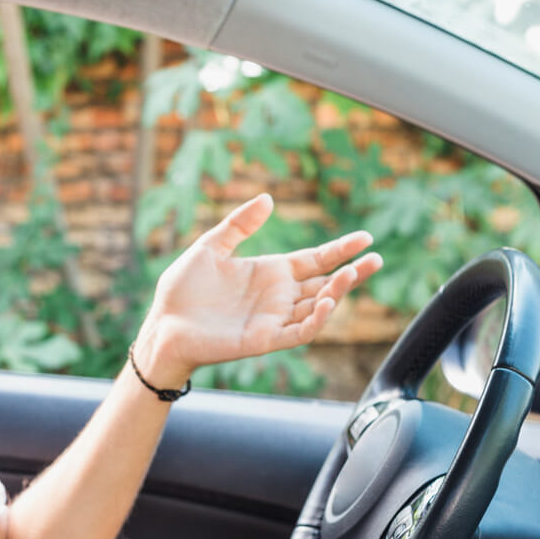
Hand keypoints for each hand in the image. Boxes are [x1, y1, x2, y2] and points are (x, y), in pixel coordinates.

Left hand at [135, 194, 381, 386]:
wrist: (163, 325)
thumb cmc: (182, 289)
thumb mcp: (210, 247)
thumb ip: (239, 224)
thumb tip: (268, 198)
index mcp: (269, 273)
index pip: (315, 260)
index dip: (340, 249)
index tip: (365, 238)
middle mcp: (277, 297)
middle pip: (325, 283)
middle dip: (351, 273)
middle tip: (375, 259)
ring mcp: (273, 319)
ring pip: (317, 307)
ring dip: (336, 293)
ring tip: (350, 274)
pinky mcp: (263, 340)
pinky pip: (298, 332)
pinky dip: (315, 320)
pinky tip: (327, 304)